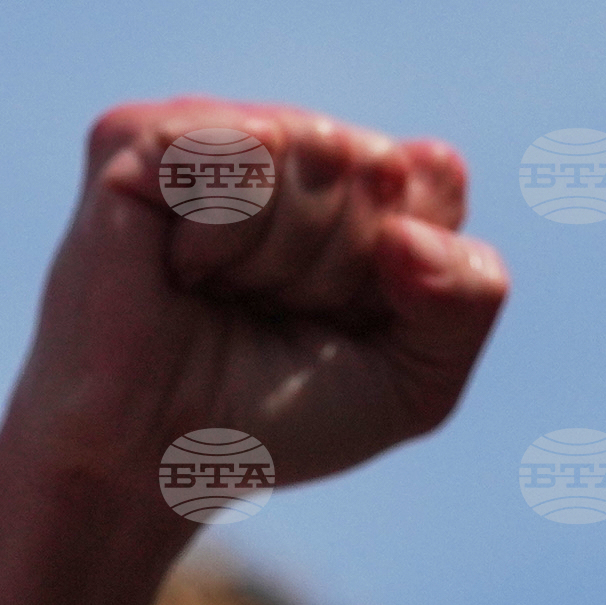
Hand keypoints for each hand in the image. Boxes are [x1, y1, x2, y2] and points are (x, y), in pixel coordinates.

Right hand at [1, 97, 507, 512]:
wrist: (149, 470)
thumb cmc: (268, 423)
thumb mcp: (414, 382)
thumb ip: (470, 297)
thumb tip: (407, 231)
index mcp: (348, 183)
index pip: (430, 178)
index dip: (394, 271)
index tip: (332, 323)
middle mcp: (281, 145)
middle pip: (371, 165)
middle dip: (331, 266)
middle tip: (260, 316)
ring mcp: (208, 135)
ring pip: (309, 149)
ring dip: (274, 256)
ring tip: (212, 296)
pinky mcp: (135, 142)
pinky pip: (234, 149)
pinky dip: (220, 231)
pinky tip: (174, 269)